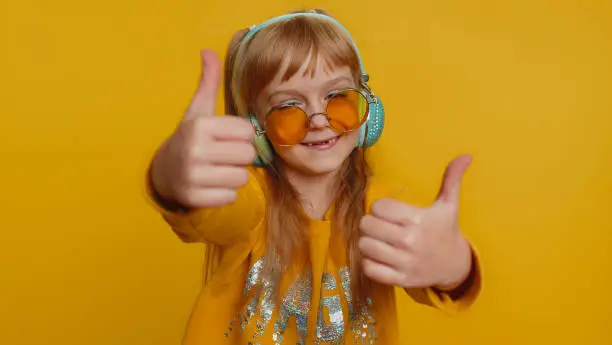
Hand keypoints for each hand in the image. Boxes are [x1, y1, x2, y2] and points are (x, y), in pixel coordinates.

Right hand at [150, 49, 255, 208]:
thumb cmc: (190, 138)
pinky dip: (225, 194)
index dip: (241, 136)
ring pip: (242, 178)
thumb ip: (208, 83)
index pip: (247, 132)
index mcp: (199, 125)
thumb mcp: (197, 111)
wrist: (163, 173)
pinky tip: (211, 186)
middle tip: (222, 156)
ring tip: (217, 171)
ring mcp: (193, 176)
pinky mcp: (194, 198)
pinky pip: (231, 197)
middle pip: (248, 155)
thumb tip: (207, 51)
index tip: (226, 138)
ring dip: (234, 176)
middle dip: (240, 157)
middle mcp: (194, 149)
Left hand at [359, 155, 472, 289]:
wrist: (454, 265)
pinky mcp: (400, 279)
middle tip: (379, 225)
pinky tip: (378, 256)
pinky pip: (370, 269)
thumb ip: (452, 178)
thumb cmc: (445, 230)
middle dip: (370, 223)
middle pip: (368, 225)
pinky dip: (369, 263)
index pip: (379, 207)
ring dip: (367, 242)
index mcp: (418, 220)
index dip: (379, 207)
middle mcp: (410, 241)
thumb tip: (466, 156)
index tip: (387, 211)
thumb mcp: (449, 204)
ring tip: (377, 240)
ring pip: (365, 246)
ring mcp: (404, 262)